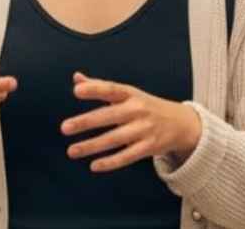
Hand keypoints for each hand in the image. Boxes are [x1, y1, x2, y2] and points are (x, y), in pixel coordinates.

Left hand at [61, 72, 201, 171]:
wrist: (180, 123)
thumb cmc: (145, 106)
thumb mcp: (127, 93)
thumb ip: (100, 86)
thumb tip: (76, 78)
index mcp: (130, 94)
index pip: (111, 89)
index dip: (94, 89)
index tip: (77, 91)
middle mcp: (137, 110)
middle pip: (109, 116)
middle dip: (86, 122)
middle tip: (64, 128)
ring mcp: (144, 129)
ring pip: (115, 139)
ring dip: (92, 146)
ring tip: (71, 151)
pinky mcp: (149, 147)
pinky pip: (127, 156)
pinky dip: (111, 162)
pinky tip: (94, 165)